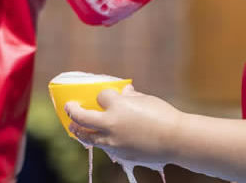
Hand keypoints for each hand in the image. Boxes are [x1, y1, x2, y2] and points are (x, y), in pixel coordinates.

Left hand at [64, 85, 185, 165]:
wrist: (176, 139)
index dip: (103, 96)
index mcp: (118, 106)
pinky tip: (98, 138)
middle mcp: (111, 124)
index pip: (101, 96)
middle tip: (69, 108)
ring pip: (88, 136)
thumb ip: (131, 96)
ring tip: (74, 127)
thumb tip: (124, 91)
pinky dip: (99, 141)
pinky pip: (104, 147)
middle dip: (72, 111)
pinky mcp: (120, 154)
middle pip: (82, 117)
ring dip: (79, 131)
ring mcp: (114, 141)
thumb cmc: (164, 115)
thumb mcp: (146, 100)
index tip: (104, 96)